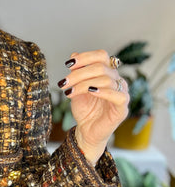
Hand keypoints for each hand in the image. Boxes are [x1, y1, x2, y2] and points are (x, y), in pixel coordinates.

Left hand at [57, 50, 128, 164]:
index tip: (69, 64)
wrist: (86, 131)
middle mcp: (116, 80)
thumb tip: (73, 55)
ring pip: (106, 79)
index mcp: (107, 73)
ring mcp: (122, 93)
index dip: (85, 57)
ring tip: (70, 92)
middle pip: (101, 67)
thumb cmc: (84, 110)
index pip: (101, 56)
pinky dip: (103, 91)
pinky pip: (118, 95)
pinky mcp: (122, 108)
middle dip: (79, 74)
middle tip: (64, 82)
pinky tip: (90, 92)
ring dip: (84, 83)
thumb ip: (77, 73)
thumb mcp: (76, 89)